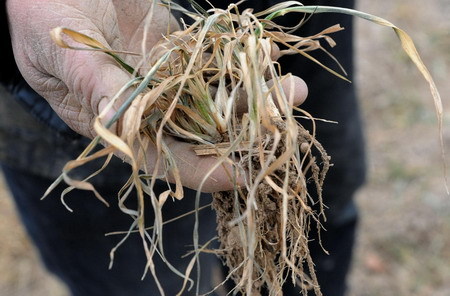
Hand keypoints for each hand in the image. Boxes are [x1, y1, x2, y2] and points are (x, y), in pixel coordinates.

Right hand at [7, 0, 307, 192]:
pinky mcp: (180, 52)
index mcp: (116, 123)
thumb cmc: (40, 16)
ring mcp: (168, 79)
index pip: (162, 159)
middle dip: (245, 133)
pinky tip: (269, 57)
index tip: (242, 174)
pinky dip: (244, 63)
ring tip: (293, 90)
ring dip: (257, 97)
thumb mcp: (62, 52)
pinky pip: (217, 63)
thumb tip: (123, 121)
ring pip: (218, 99)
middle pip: (202, 132)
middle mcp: (148, 108)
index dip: (202, 171)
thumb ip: (94, 86)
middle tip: (283, 123)